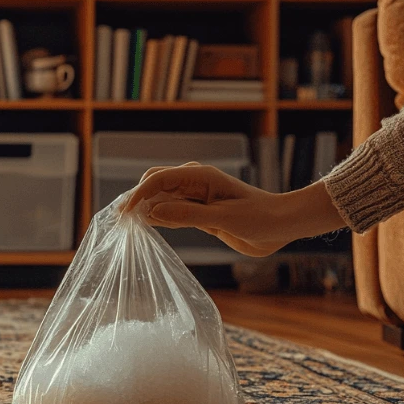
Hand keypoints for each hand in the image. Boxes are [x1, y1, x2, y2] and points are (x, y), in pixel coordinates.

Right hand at [121, 162, 345, 256]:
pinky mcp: (199, 212)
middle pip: (155, 182)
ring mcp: (196, 198)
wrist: (283, 226)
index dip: (139, 194)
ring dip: (145, 207)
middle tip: (121, 217)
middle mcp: (195, 183)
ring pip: (161, 197)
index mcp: (201, 177)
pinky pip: (171, 211)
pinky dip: (158, 217)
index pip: (159, 179)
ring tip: (127, 222)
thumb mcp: (223, 218)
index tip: (127, 213)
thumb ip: (187, 215)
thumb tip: (152, 212)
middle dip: (137, 197)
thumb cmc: (259, 218)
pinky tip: (147, 226)